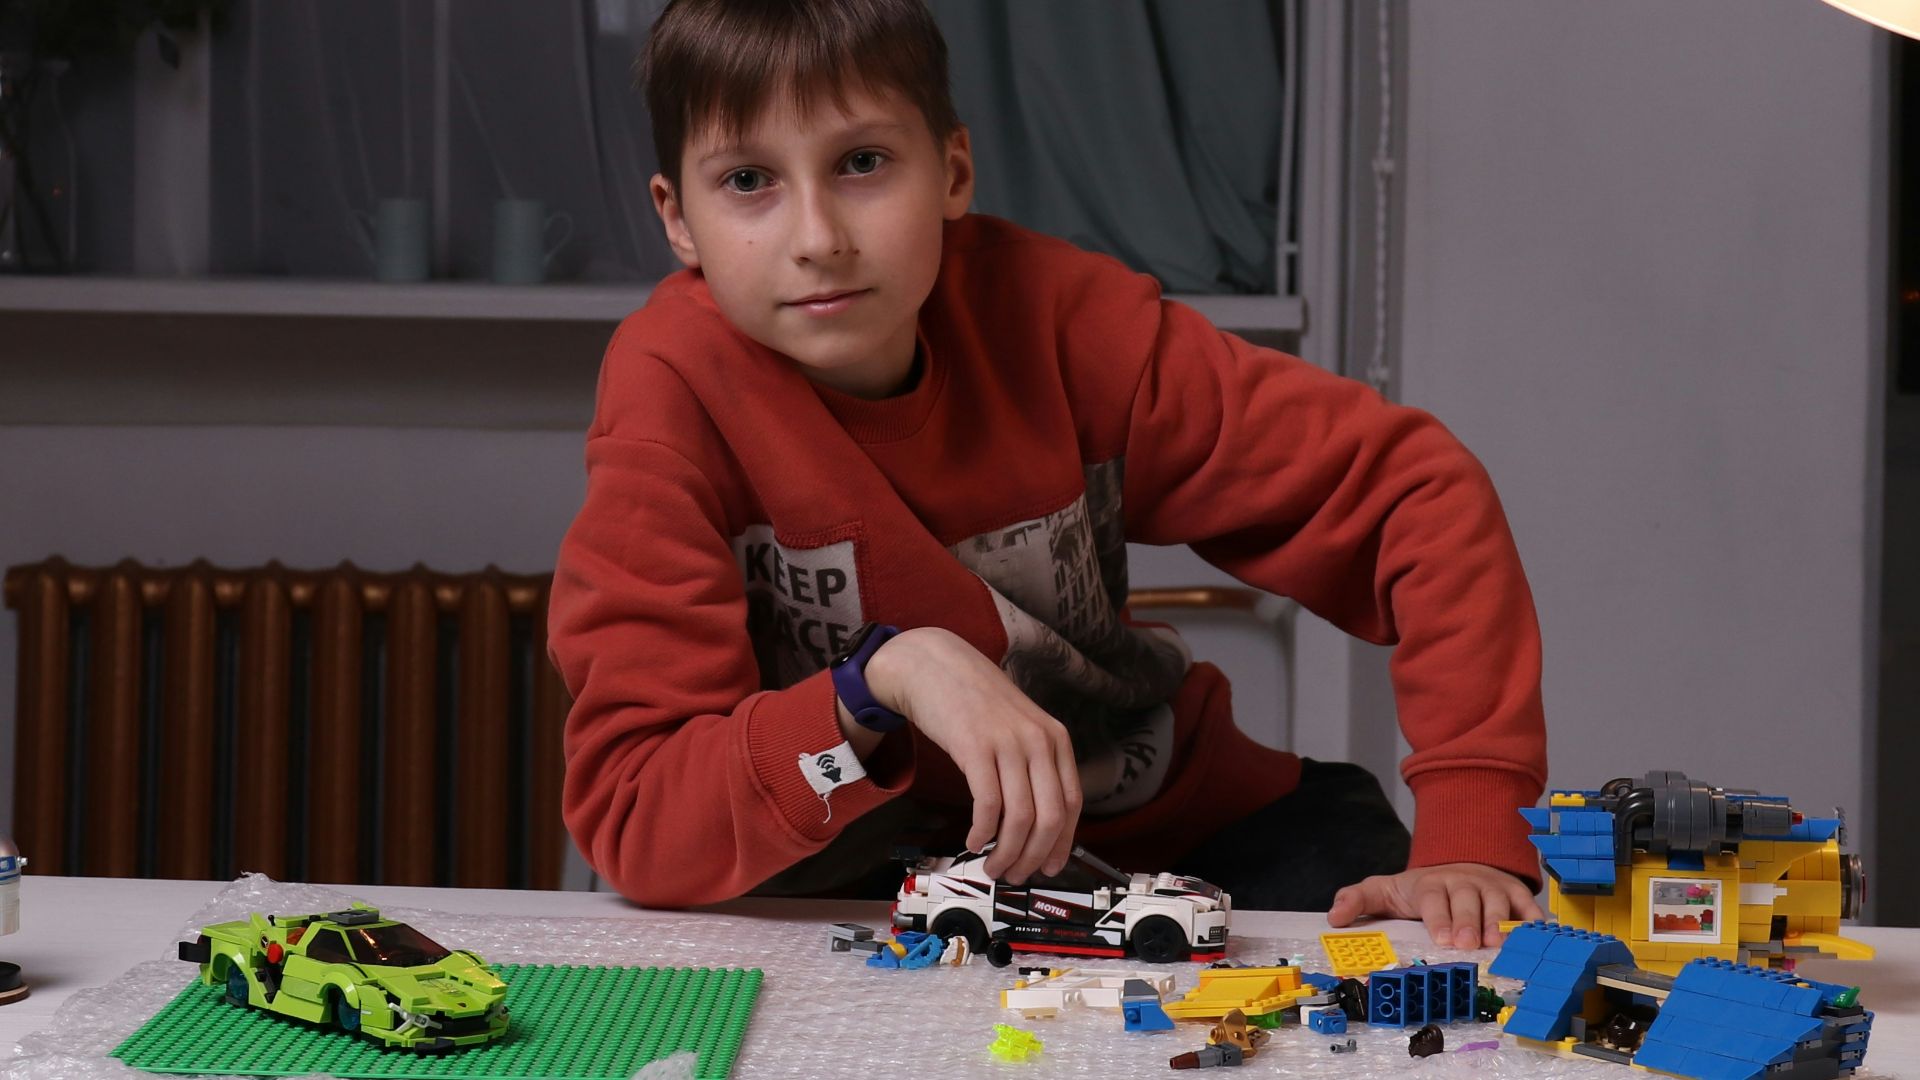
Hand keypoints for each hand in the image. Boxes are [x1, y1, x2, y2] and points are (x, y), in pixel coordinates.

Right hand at [863, 627, 1082, 883]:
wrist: (933, 665)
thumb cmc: (972, 700)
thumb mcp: (1018, 727)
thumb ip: (1032, 764)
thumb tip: (1035, 822)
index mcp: (1054, 738)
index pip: (1071, 804)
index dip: (1062, 843)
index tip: (1050, 866)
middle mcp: (1038, 741)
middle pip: (1049, 817)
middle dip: (1034, 856)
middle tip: (1017, 875)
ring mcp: (1008, 743)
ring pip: (1020, 818)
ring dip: (1007, 852)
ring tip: (993, 866)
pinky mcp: (976, 747)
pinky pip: (988, 804)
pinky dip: (982, 832)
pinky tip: (973, 840)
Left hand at [1325, 862, 1544, 948]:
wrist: (1456, 865)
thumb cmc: (1419, 889)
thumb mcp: (1385, 890)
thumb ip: (1358, 900)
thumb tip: (1333, 917)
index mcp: (1430, 884)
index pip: (1434, 899)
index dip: (1439, 918)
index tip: (1441, 939)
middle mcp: (1463, 882)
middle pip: (1468, 901)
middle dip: (1468, 923)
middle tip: (1469, 945)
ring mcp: (1491, 887)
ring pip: (1498, 903)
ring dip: (1500, 923)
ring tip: (1500, 945)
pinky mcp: (1515, 893)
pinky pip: (1527, 907)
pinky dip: (1533, 921)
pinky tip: (1536, 937)